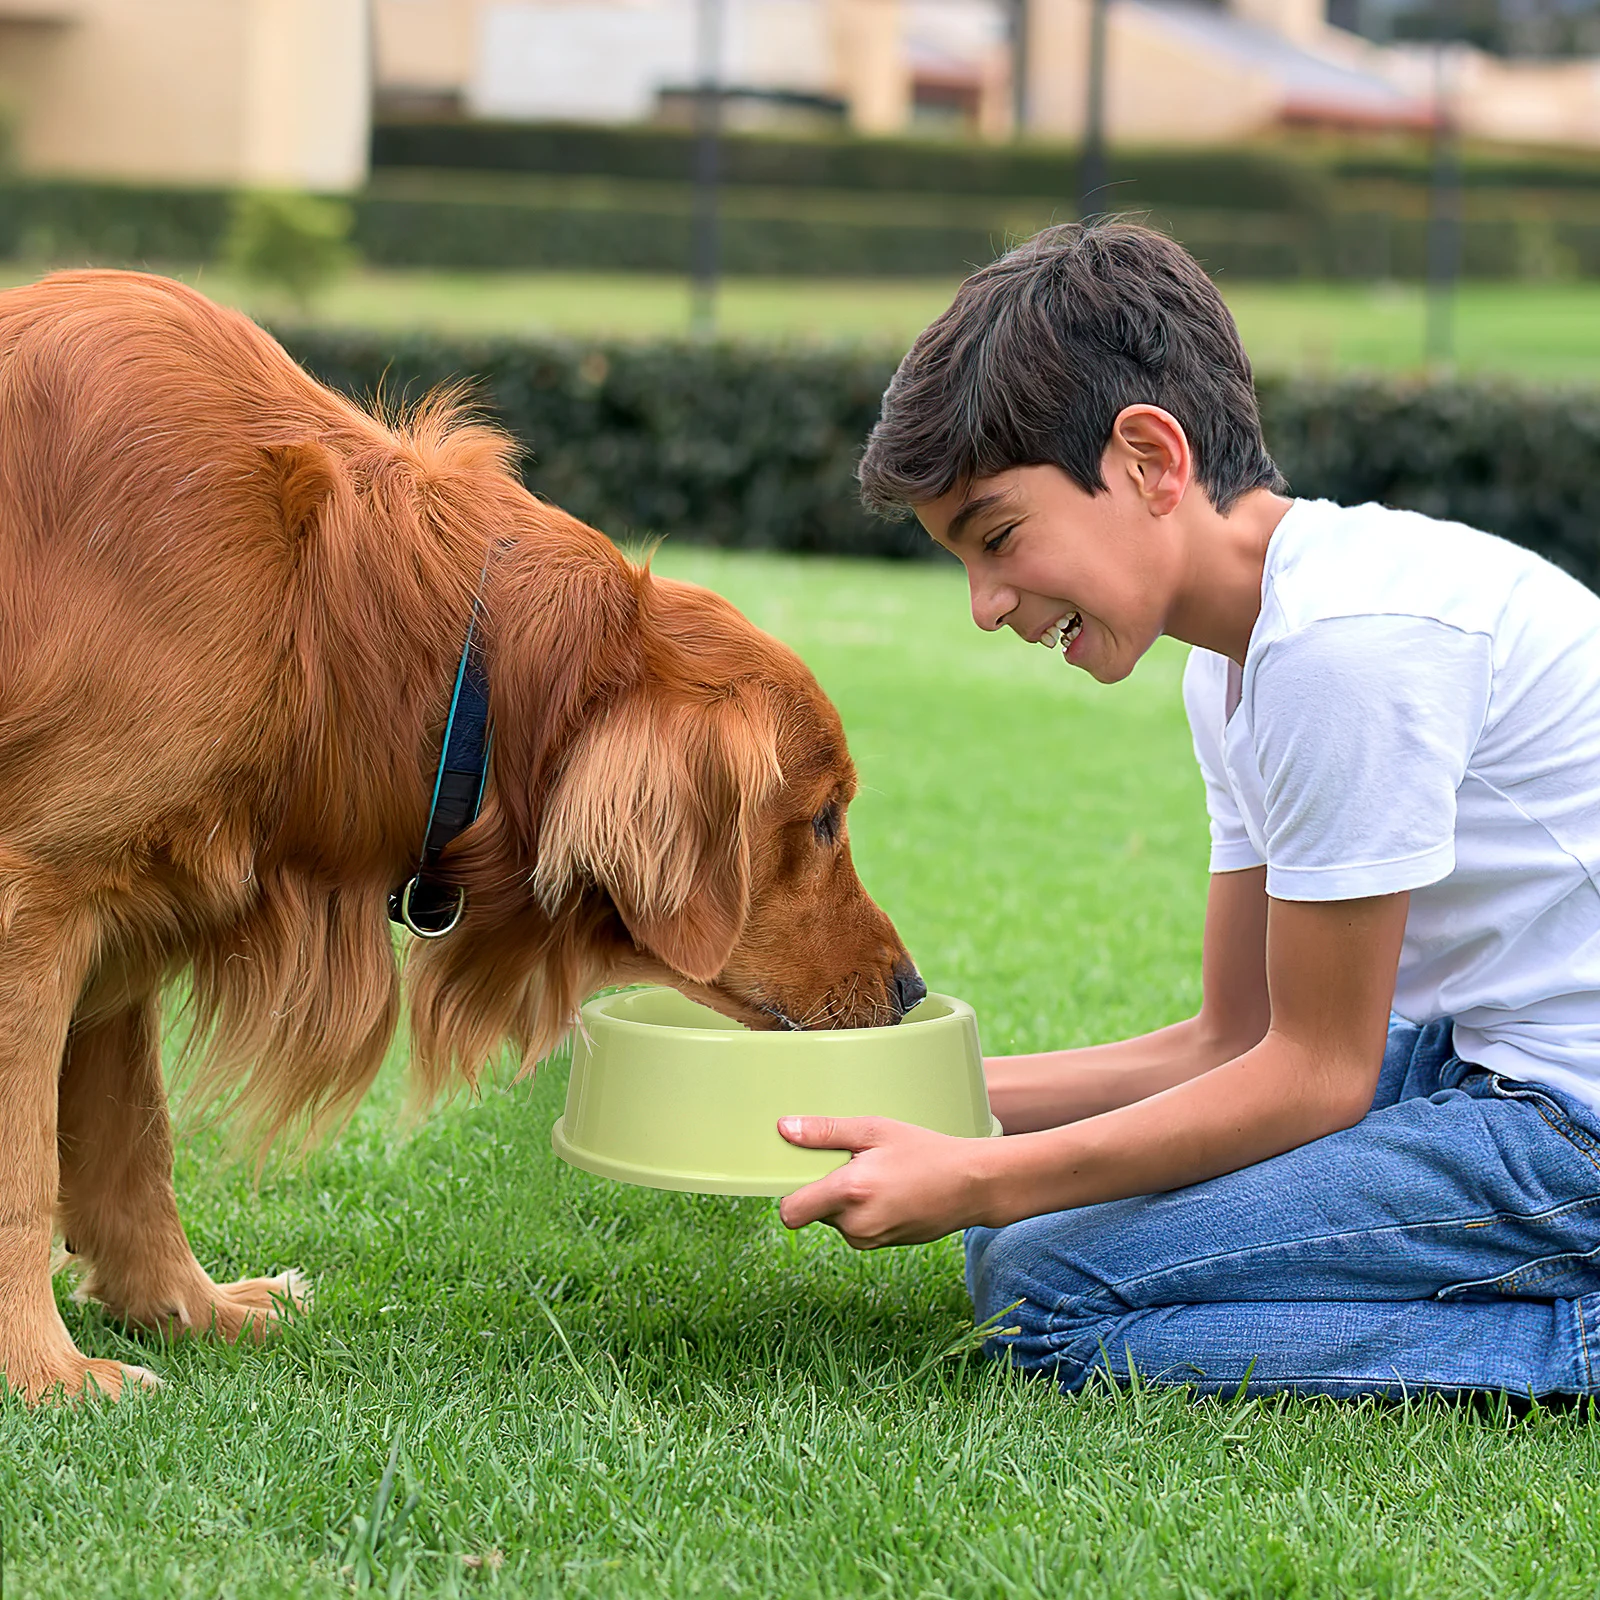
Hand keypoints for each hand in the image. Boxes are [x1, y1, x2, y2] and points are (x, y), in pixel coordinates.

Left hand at [775, 1116, 995, 1247]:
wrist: (973, 1185)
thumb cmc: (926, 1151)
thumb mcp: (875, 1130)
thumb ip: (825, 1132)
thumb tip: (784, 1129)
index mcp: (849, 1193)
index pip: (790, 1213)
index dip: (789, 1193)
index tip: (801, 1173)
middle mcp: (855, 1224)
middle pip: (813, 1211)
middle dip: (824, 1189)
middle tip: (855, 1163)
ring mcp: (870, 1239)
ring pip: (835, 1219)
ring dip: (845, 1200)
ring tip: (879, 1175)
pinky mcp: (883, 1246)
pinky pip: (856, 1227)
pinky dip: (863, 1211)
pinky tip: (890, 1190)